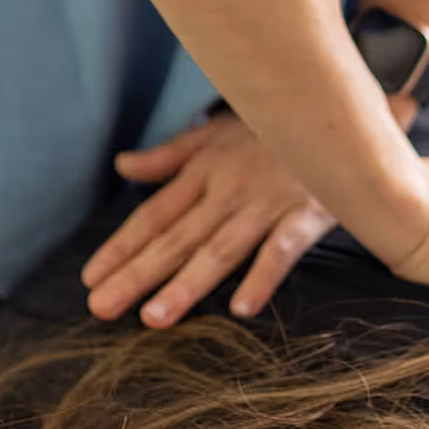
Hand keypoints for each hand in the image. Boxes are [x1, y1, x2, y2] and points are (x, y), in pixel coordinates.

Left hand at [79, 112, 336, 327]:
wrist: (338, 110)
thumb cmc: (272, 127)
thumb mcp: (216, 132)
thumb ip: (169, 156)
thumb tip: (123, 166)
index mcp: (205, 169)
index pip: (155, 215)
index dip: (122, 246)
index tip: (90, 278)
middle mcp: (230, 187)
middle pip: (178, 238)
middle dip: (138, 274)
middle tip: (101, 308)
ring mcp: (268, 202)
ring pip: (221, 248)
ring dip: (187, 283)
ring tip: (154, 318)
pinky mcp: (307, 214)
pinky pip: (282, 249)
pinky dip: (263, 276)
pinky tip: (241, 308)